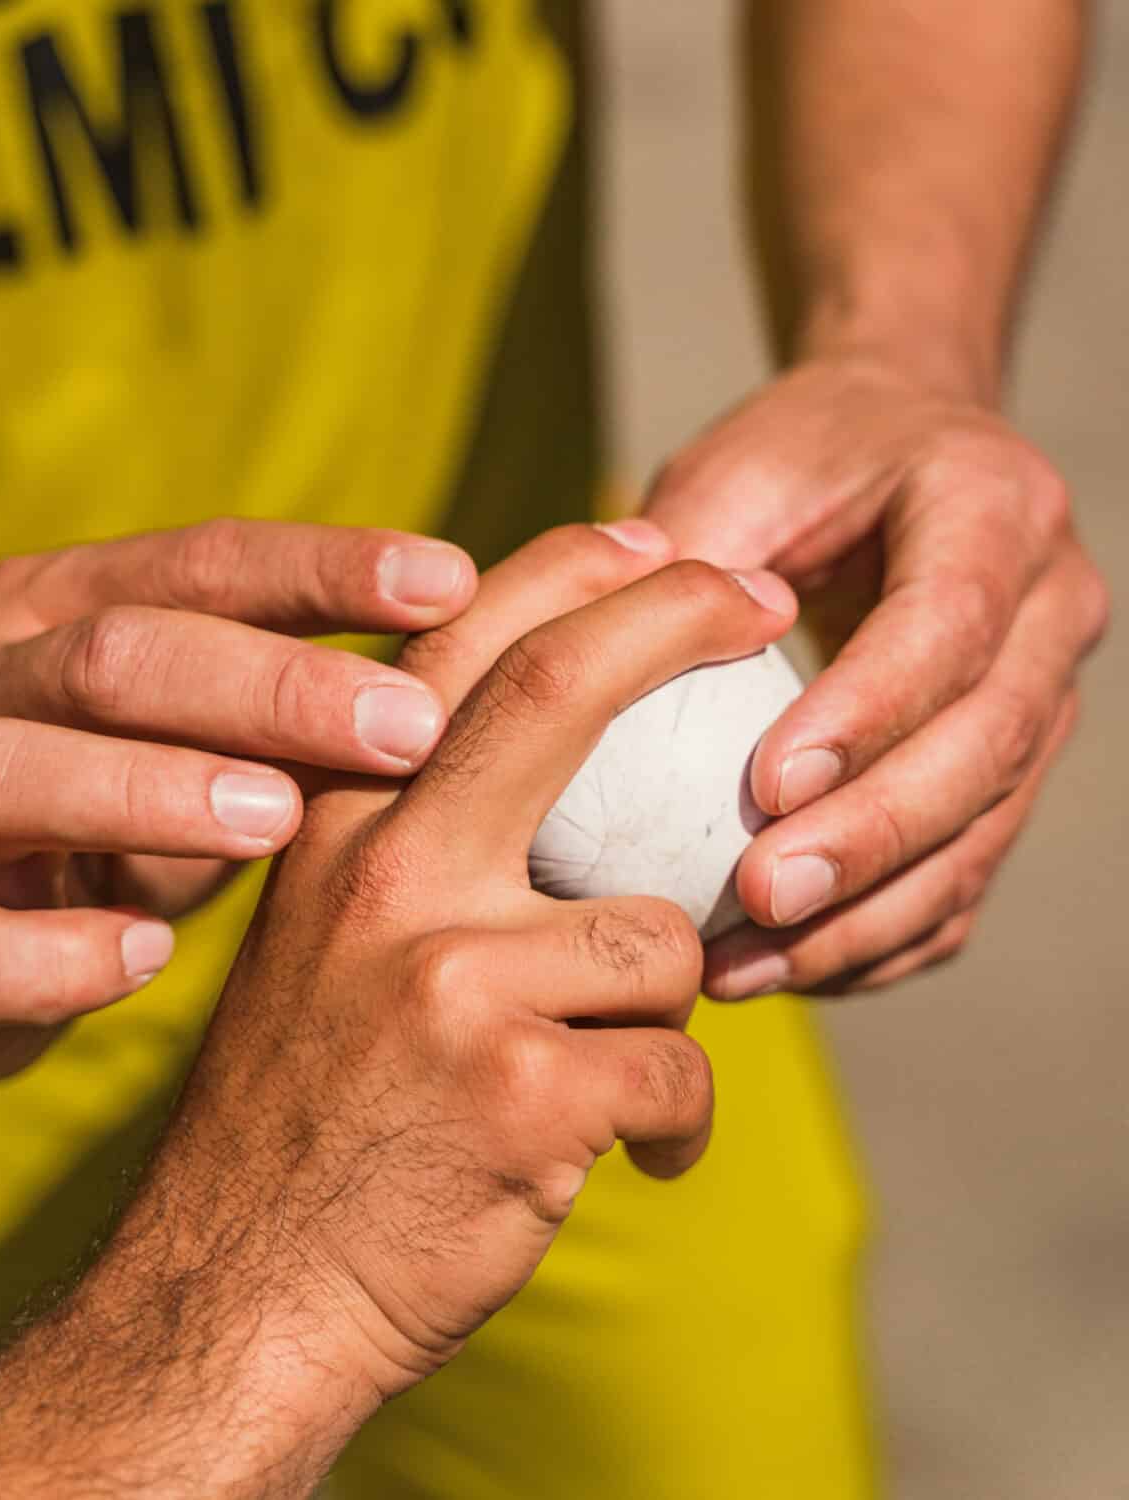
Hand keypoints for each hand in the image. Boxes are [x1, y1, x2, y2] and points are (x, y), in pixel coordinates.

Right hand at [0, 518, 475, 1079]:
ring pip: (5, 772)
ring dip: (144, 792)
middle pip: (118, 656)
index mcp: (67, 611)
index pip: (202, 566)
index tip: (451, 580)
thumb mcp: (213, 739)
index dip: (322, 568)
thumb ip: (307, 694)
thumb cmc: (131, 815)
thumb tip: (498, 641)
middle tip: (407, 729)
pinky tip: (142, 955)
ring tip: (277, 822)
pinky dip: (38, 950)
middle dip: (266, 686)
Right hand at [161, 524, 794, 1441]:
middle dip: (675, 616)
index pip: (452, 652)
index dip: (563, 571)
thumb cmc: (304, 1117)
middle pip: (556, 688)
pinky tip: (641, 1150)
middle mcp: (382, 877)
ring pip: (660, 937)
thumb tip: (559, 783)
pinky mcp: (522, 1091)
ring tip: (624, 1071)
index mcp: (333, 832)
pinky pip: (679, 1069)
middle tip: (762, 599)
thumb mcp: (322, 946)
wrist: (240, 1296)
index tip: (652, 543)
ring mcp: (451, 979)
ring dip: (668, 1009)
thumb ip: (417, 852)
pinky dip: (679, 1117)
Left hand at [646, 354, 1108, 996]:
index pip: (947, 624)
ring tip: (752, 967)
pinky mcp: (1008, 779)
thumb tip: (604, 667)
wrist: (897, 463)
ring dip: (868, 917)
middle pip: (983, 749)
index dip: (868, 713)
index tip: (768, 787)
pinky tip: (786, 968)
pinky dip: (879, 938)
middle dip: (871, 840)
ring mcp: (1042, 703)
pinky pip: (963, 881)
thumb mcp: (738, 472)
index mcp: (992, 506)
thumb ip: (690, 555)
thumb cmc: (802, 463)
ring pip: (981, 836)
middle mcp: (1046, 609)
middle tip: (758, 901)